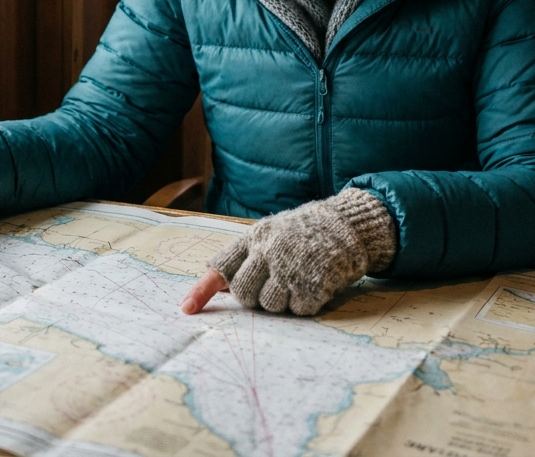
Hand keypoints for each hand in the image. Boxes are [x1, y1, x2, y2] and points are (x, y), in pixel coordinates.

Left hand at [182, 188, 395, 315]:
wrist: (347, 225)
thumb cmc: (304, 233)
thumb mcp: (271, 235)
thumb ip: (247, 257)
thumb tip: (221, 286)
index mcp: (255, 238)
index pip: (222, 266)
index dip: (202, 290)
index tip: (187, 309)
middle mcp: (268, 252)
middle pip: (244, 294)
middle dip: (255, 298)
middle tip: (274, 287)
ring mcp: (290, 268)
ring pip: (269, 305)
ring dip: (282, 302)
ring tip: (297, 281)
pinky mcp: (312, 283)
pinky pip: (298, 310)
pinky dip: (305, 304)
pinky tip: (315, 285)